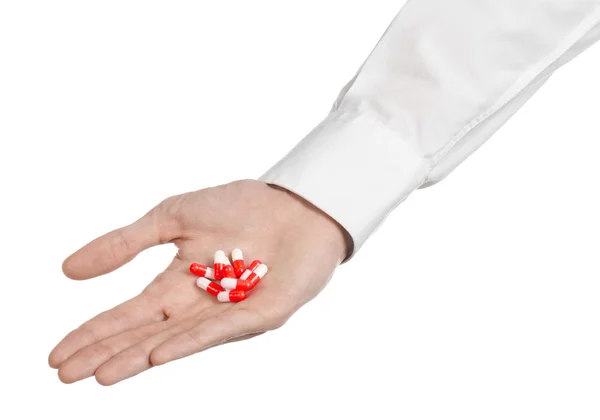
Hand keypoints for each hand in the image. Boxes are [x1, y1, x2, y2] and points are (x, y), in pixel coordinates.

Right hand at [48, 180, 349, 384]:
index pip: (130, 314)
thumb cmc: (240, 206)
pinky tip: (157, 354)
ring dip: (138, 357)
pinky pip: (222, 329)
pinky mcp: (262, 313)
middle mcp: (200, 306)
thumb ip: (125, 244)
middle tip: (65, 374)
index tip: (56, 356)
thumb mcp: (171, 218)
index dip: (93, 333)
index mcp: (179, 284)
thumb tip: (67, 271)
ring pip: (178, 339)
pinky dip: (188, 341)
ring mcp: (231, 313)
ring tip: (101, 374)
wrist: (294, 199)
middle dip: (106, 353)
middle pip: (146, 334)